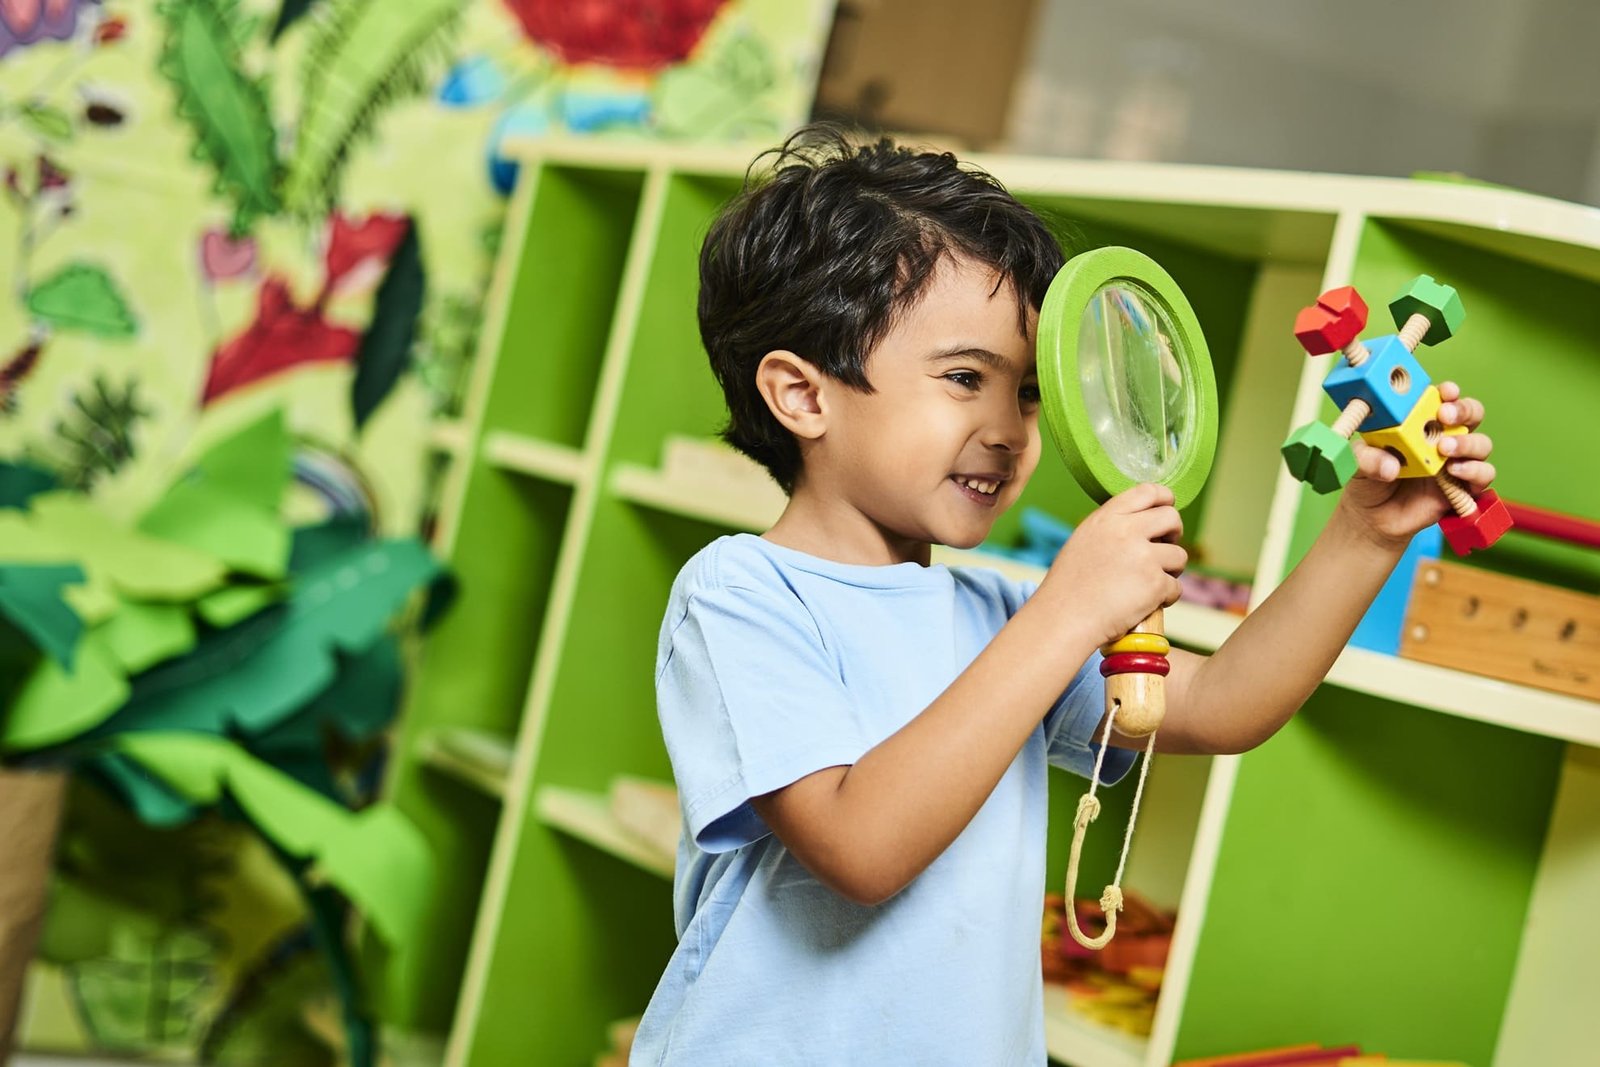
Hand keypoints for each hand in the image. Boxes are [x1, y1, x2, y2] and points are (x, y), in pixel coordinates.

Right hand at [1037, 482, 1186, 647]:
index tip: (1166, 510)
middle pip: (1172, 518)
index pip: (1147, 491)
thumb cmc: (1069, 587)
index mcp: (1106, 518)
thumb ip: (1112, 528)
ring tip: (1150, 583)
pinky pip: (1176, 587)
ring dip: (1171, 570)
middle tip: (1165, 549)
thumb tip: (1145, 523)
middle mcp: (1126, 532)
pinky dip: (1165, 597)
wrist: (1064, 619)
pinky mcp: (1154, 584)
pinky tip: (1146, 603)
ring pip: (1180, 555)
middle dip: (1175, 533)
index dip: (1165, 500)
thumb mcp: (1084, 542)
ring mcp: (1143, 557)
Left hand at [1338, 381, 1496, 548]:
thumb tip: (1390, 467)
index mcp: (1421, 422)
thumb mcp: (1358, 464)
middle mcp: (1444, 437)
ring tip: (1444, 450)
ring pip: (1481, 444)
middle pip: (1472, 414)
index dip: (1449, 392)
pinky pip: (1483, 476)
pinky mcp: (1463, 487)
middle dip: (1464, 410)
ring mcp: (1456, 461)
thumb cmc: (1368, 480)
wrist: (1372, 518)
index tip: (1444, 392)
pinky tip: (1454, 472)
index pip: (1443, 399)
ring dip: (1467, 444)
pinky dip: (1475, 472)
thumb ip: (1367, 458)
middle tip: (1445, 417)